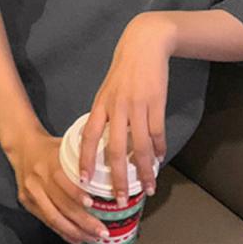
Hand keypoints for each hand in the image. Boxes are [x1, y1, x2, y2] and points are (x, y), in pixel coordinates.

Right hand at [5, 128, 109, 243]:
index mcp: (49, 161)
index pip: (61, 179)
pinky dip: (63, 232)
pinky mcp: (26, 203)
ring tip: (92, 239)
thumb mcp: (65, 145)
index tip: (92, 204)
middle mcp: (38, 179)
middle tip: (102, 232)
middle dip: (83, 221)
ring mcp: (31, 193)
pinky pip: (47, 221)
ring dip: (75, 232)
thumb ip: (84, 156)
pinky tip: (76, 240)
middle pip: (60, 204)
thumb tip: (112, 167)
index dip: (76, 193)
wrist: (22, 147)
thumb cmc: (50, 147)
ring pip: (53, 217)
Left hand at [79, 12, 171, 205]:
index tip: (83, 180)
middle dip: (118, 177)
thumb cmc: (124, 70)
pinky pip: (156, 133)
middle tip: (122, 198)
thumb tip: (100, 141)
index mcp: (101, 105)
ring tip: (149, 187)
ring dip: (145, 170)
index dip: (84, 159)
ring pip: (140, 147)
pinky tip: (159, 160)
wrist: (144, 45)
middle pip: (114, 149)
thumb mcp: (107, 91)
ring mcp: (137, 106)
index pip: (87, 136)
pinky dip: (158, 150)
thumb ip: (104, 114)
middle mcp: (116, 107)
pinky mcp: (156, 103)